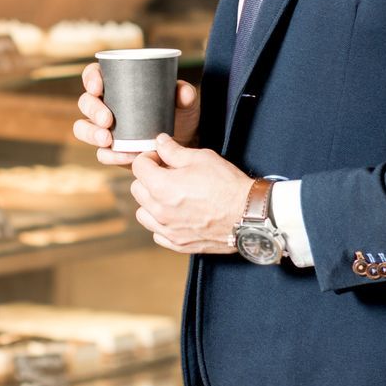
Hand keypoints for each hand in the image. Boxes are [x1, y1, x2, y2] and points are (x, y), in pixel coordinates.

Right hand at [74, 61, 201, 166]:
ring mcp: (105, 129)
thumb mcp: (186, 103)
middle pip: (86, 102)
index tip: (98, 87)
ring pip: (83, 128)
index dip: (91, 78)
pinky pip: (102, 153)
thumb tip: (183, 92)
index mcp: (117, 85)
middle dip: (92, 110)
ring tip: (107, 140)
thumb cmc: (180, 116)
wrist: (183, 147)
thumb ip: (186, 94)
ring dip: (91, 134)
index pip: (94, 75)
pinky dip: (110, 155)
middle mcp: (106, 105)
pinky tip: (125, 156)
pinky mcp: (111, 151)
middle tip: (108, 120)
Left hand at [128, 133, 249, 253]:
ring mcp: (168, 230)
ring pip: (142, 213)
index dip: (149, 157)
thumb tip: (160, 142)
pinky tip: (175, 214)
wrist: (248, 214)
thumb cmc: (227, 185)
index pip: (138, 167)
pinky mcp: (178, 243)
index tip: (161, 157)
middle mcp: (160, 211)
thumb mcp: (201, 158)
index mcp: (162, 187)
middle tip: (166, 174)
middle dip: (148, 178)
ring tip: (169, 195)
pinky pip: (157, 233)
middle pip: (137, 189)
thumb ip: (174, 150)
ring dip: (150, 202)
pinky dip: (161, 223)